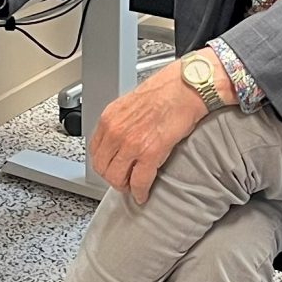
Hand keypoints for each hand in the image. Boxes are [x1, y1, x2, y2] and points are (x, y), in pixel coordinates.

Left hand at [88, 58, 213, 202]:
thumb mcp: (130, 103)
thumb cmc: (166, 90)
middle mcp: (116, 131)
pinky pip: (139, 181)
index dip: (103, 163)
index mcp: (109, 117)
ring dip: (124, 187)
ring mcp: (131, 144)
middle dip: (111, 178)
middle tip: (121, 181)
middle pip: (102, 167)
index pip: (95, 150)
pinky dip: (140, 192)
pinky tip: (143, 194)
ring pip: (116, 178)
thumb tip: (121, 138)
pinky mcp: (150, 153)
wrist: (186, 87)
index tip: (110, 167)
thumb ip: (121, 121)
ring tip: (132, 188)